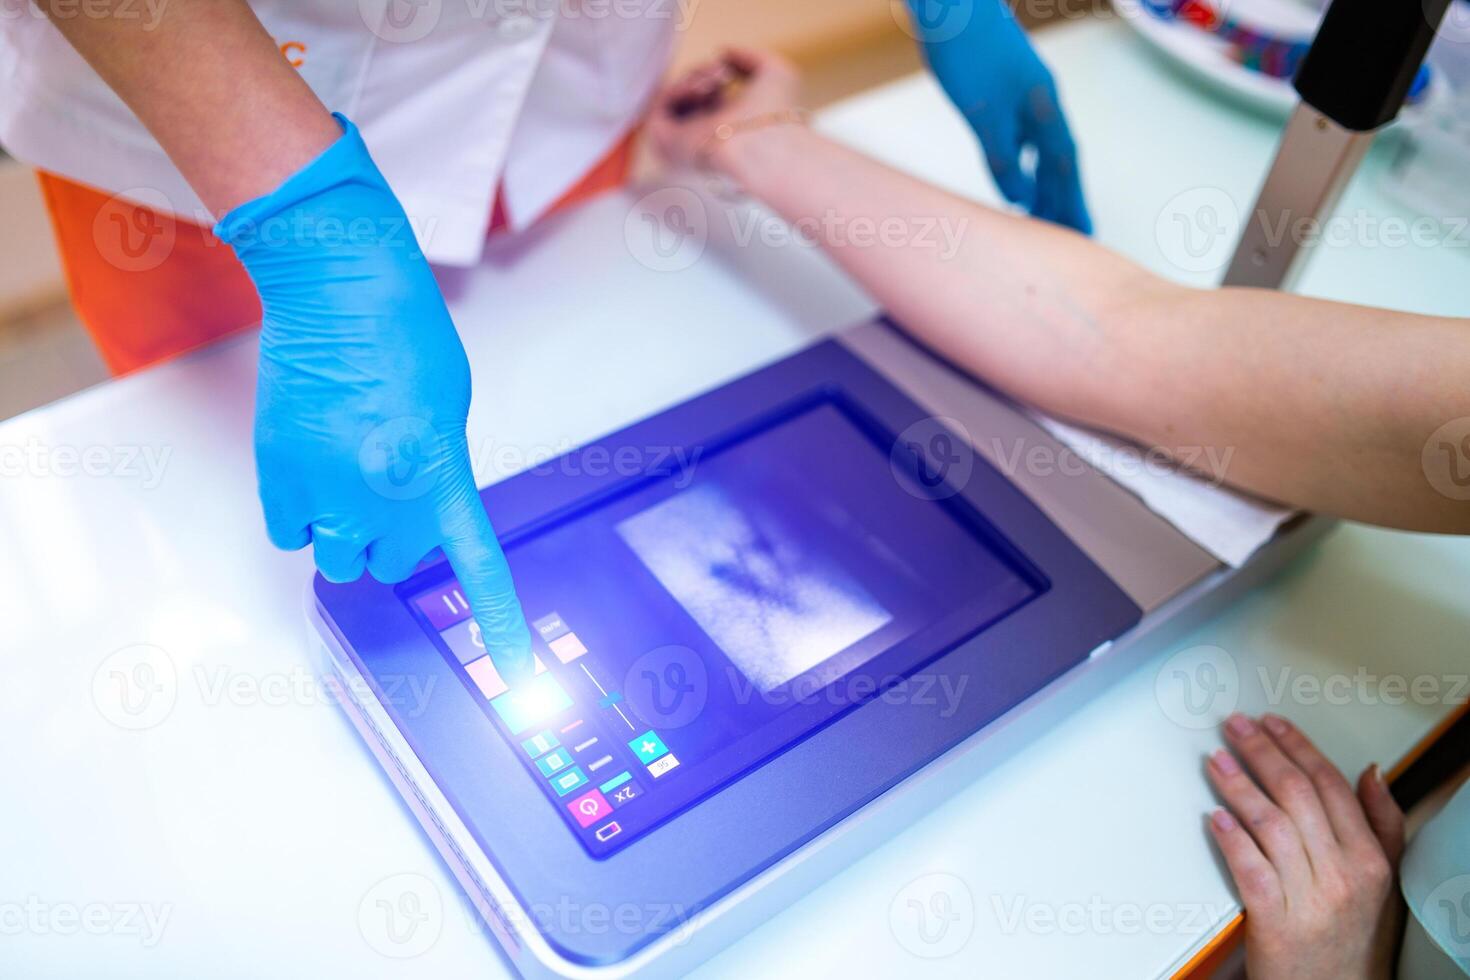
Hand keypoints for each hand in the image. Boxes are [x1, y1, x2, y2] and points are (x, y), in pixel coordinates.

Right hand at [216, 115, 533, 679]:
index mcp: (442, 478)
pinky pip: (289, 534)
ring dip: (344, 536)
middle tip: (385, 488)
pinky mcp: (278, 477)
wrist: (337, 291)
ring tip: (343, 481)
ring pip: (336, 560)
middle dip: (391, 539)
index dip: (499, 626)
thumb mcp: (448, 411)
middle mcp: (386, 497)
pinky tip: (309, 469)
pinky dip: (299, 516)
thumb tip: (413, 508)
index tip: (516, 674)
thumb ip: (437, 471)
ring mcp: (327, 492)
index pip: (478, 567)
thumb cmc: (404, 336)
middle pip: (390, 562)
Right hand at [647, 48, 802, 170]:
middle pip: (688, 95)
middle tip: (721, 74)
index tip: (727, 69)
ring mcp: (684, 144)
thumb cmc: (773, 115)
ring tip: (713, 81)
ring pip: (675, 100)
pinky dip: (678, 90)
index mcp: (727, 130)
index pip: (709, 96)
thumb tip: (723, 53)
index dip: (714, 74)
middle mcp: (705, 140)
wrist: (759, 144)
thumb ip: (750, 57)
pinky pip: (661, 106)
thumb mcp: (774, 73)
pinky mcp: (666, 144)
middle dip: (702, 74)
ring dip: (691, 80)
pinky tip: (700, 89)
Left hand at [905, 0, 1090, 232]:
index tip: (1084, 234)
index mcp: (1042, 107)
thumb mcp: (981, 111)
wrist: (950, 2)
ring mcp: (1022, 95)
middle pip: (1058, 161)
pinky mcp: (1001, 90)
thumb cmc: (965, 51)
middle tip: (1073, 237)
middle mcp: (1039, 102)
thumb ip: (1001, 154)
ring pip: (1040, 150)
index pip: (1064, 165)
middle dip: (1065, 200)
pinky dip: (1023, 163)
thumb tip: (1018, 198)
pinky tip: (1016, 176)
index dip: (1073, 201)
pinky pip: (1022, 139)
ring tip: (1043, 217)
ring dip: (1044, 184)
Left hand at [1207, 713, 1404, 979]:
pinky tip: (1214, 816)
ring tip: (1217, 759)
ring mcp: (1309, 899)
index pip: (1331, 786)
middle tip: (1235, 727)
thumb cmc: (1345, 933)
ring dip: (1239, 786)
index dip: (1298, 747)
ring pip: (1271, 825)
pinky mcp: (1276, 923)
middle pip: (1298, 795)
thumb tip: (1372, 772)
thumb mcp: (1378, 879)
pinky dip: (1232, 840)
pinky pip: (1252, 870)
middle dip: (1263, 752)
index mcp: (1368, 860)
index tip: (1271, 722)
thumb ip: (1381, 824)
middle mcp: (1342, 875)